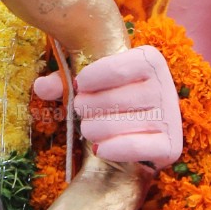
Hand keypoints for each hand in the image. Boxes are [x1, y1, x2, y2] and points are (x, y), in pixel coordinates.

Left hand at [32, 45, 182, 167]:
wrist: (144, 133)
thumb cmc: (113, 99)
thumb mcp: (92, 84)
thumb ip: (65, 81)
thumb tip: (40, 86)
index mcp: (150, 60)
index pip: (117, 67)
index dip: (92, 78)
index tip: (78, 86)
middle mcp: (165, 85)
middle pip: (115, 98)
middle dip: (89, 107)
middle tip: (81, 111)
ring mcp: (170, 117)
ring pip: (120, 123)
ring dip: (94, 129)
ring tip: (88, 130)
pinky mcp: (170, 146)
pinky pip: (136, 147)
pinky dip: (113, 149)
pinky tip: (100, 150)